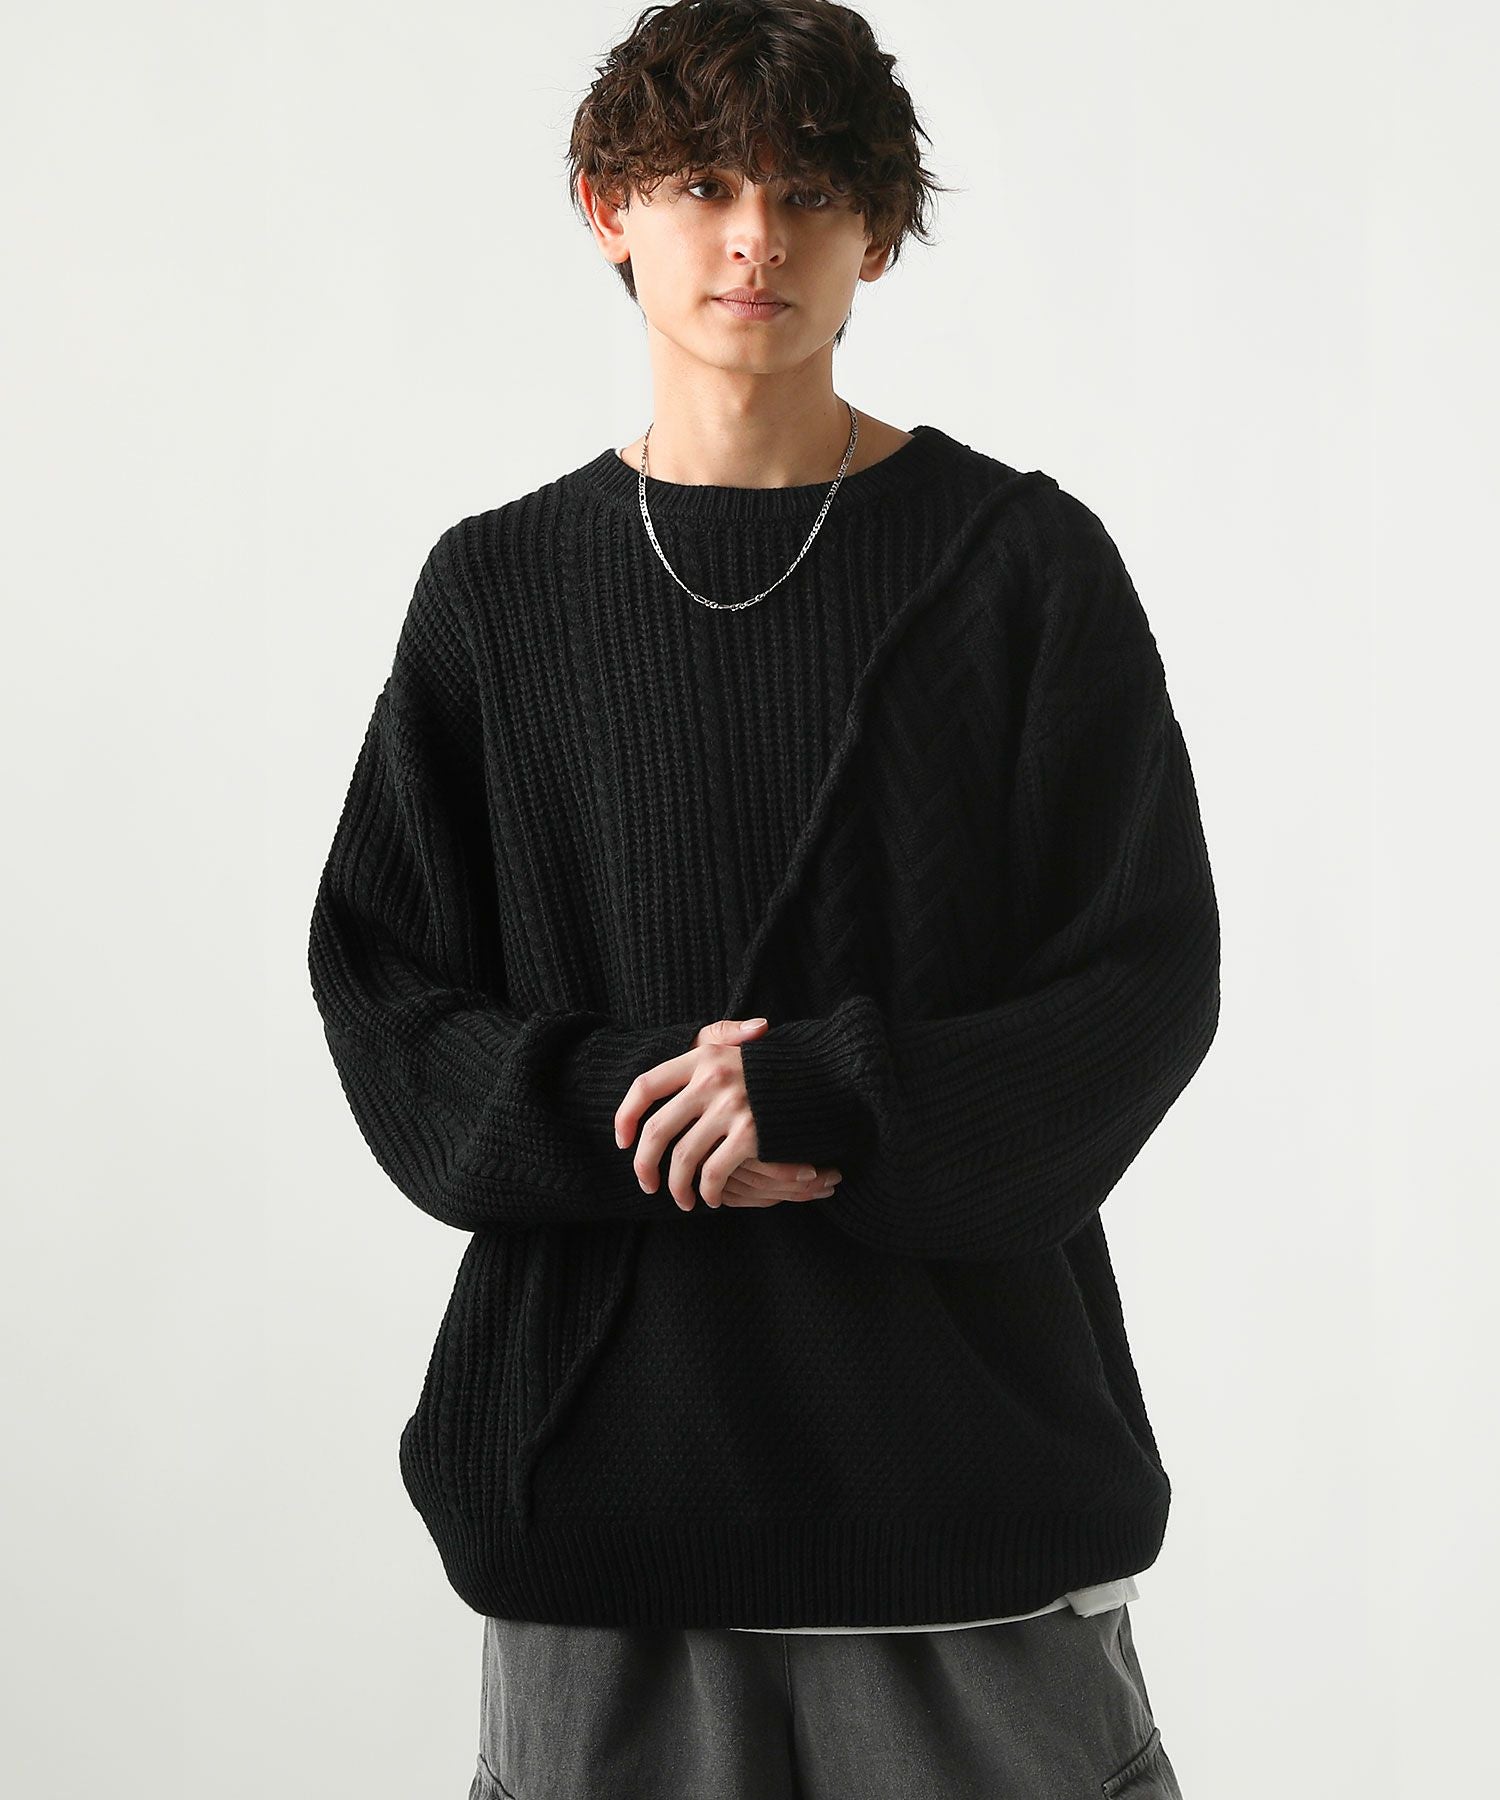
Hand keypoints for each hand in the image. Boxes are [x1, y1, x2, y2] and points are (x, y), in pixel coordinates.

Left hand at [613, 1016, 842, 1211]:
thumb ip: (715, 1040)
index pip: (645, 1086)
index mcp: (703, 1055)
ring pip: (683, 1158)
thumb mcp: (741, 1045)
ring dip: (677, 1187)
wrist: (829, 1074)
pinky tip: (710, 1198)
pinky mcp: (751, 1133)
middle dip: (645, 1165)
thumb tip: (693, 1046)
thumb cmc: (777, 1067)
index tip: (623, 1141)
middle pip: (658, 1130)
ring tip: (682, 1200)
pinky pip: (714, 1172)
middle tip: (647, 1185)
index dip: (626, 1116)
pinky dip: (708, 1191)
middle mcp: (712, 1078)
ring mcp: (732, 1106)